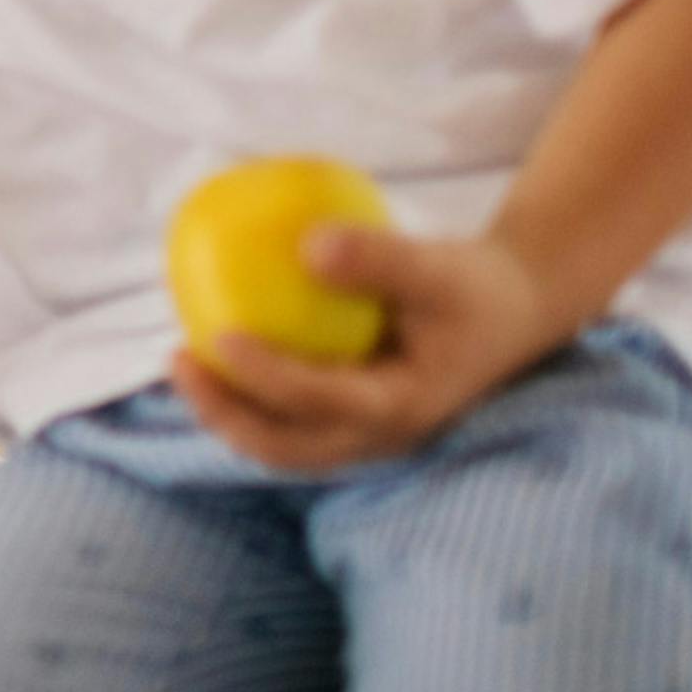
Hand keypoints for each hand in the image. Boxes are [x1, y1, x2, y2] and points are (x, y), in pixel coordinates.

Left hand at [173, 224, 578, 471]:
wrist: (514, 310)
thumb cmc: (473, 286)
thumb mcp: (438, 266)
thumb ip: (380, 259)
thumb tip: (308, 244)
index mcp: (401, 407)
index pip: (318, 402)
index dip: (264, 377)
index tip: (219, 336)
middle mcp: (378, 435)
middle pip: (285, 446)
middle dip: (224, 415)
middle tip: (177, 360)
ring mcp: (365, 434)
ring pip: (282, 441)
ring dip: (229, 411)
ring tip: (183, 358)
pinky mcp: (354, 417)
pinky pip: (289, 415)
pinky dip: (250, 393)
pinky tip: (218, 344)